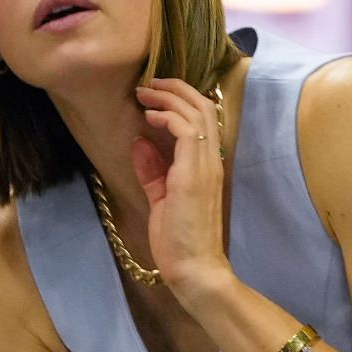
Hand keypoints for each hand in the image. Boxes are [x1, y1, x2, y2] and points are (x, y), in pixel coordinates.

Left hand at [131, 77, 230, 299]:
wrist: (194, 269)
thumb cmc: (179, 242)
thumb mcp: (161, 199)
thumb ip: (153, 171)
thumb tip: (140, 142)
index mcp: (206, 166)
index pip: (202, 120)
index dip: (180, 100)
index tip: (153, 95)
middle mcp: (211, 161)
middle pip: (203, 107)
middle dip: (176, 88)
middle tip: (148, 83)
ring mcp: (206, 166)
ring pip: (197, 112)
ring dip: (169, 96)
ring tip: (145, 91)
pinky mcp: (194, 173)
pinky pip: (186, 130)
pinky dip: (167, 116)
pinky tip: (149, 116)